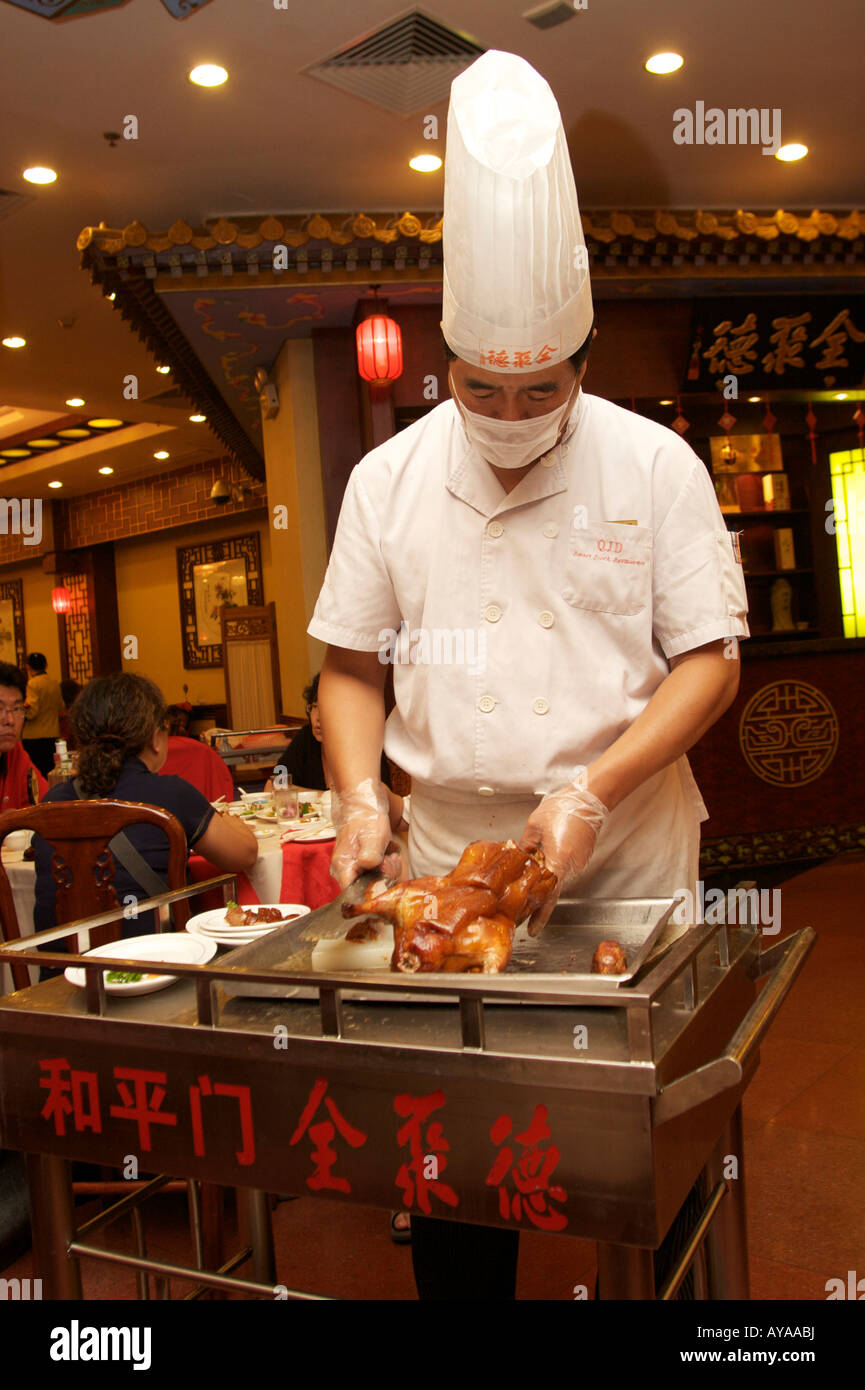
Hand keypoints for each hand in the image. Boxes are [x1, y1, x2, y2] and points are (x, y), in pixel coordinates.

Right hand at [330, 777, 403, 888]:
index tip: (384, 881)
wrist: (362, 801)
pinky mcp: (364, 861)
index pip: (353, 897)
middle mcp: (346, 870)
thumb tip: (370, 869)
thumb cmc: (365, 817)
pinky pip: (378, 870)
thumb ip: (370, 855)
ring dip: (388, 868)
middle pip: (368, 890)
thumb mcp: (372, 835)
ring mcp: (355, 866)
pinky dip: (387, 862)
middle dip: (384, 876)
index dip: (371, 895)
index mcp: (344, 867)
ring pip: (375, 880)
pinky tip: (390, 850)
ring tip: (390, 851)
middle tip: (391, 858)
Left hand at [519, 782, 609, 935]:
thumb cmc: (563, 808)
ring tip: (527, 883)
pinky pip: (566, 868)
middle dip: (538, 899)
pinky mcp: (582, 856)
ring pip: (559, 878)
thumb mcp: (535, 826)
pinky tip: (543, 863)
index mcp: (559, 860)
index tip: (532, 929)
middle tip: (521, 909)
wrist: (589, 797)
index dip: (539, 914)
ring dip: (545, 881)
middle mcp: (572, 866)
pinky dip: (554, 869)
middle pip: (553, 889)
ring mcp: (579, 862)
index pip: (548, 895)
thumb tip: (519, 858)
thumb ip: (526, 847)